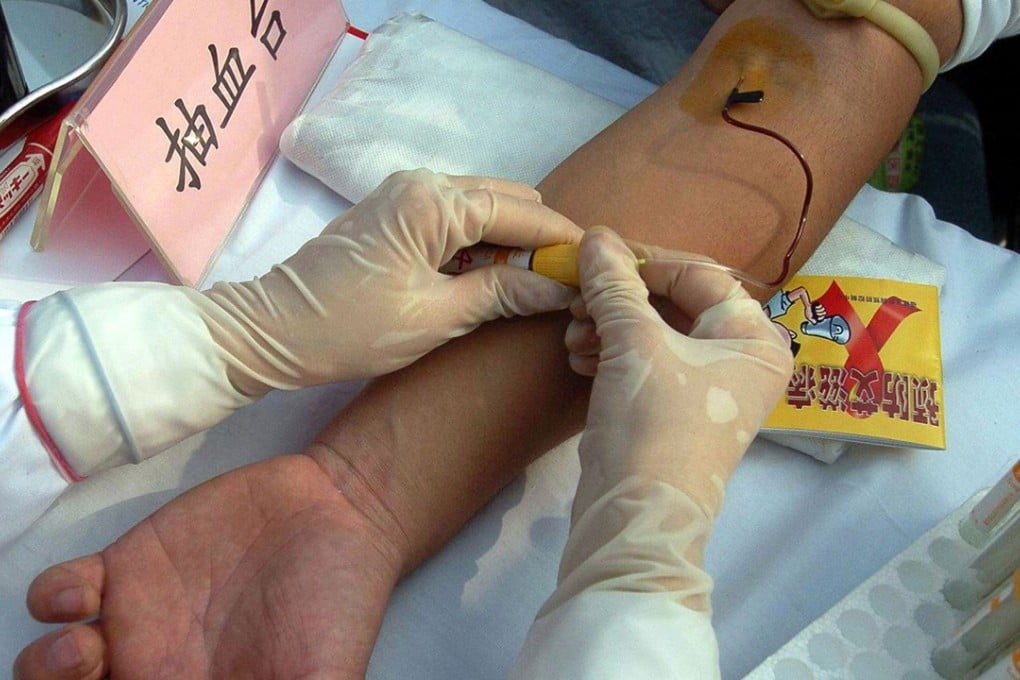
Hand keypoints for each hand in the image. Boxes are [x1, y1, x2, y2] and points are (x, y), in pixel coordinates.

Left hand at [12, 454, 400, 679]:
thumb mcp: (325, 676)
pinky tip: (84, 597)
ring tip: (82, 650)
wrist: (339, 513)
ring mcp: (137, 623)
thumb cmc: (339, 604)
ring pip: (54, 664)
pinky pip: (62, 593)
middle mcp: (156, 673)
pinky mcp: (130, 567)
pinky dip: (53, 599)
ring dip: (46, 667)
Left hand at [18, 169, 581, 475]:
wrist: (272, 330)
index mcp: (436, 201)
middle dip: (539, 240)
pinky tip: (488, 282)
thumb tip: (562, 287)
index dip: (564, 241)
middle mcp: (424, 183)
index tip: (598, 271)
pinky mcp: (394, 213)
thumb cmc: (352, 328)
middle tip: (560, 289)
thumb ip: (504, 292)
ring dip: (509, 244)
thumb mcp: (438, 316)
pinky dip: (479, 246)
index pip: (524, 210)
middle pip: (508, 200)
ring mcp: (405, 194)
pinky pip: (455, 220)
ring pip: (483, 209)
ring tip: (529, 292)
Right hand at [509, 227, 793, 677]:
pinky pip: (645, 364)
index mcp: (753, 338)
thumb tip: (596, 237)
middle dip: (621, 300)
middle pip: (675, 303)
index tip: (597, 258)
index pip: (700, 274)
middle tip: (578, 301)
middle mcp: (740, 360)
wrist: (637, 516)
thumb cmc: (654, 421)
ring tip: (572, 335)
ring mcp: (708, 389)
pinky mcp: (675, 411)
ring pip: (654, 334)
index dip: (646, 261)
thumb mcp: (634, 344)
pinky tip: (577, 356)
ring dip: (609, 326)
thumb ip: (615, 285)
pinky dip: (612, 354)